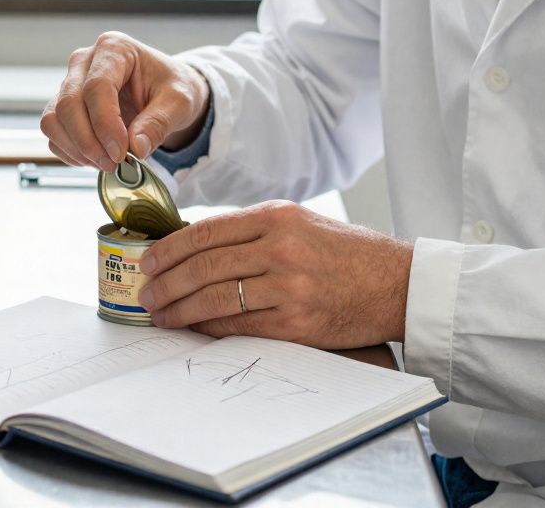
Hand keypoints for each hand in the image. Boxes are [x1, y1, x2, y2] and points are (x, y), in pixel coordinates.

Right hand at [40, 32, 210, 171]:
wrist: (164, 92)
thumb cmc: (171, 88)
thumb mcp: (179, 102)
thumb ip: (159, 123)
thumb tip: (136, 148)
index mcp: (114, 48)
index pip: (97, 86)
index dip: (105, 124)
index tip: (121, 152)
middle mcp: (85, 61)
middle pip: (69, 103)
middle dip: (89, 141)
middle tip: (114, 163)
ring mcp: (69, 83)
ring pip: (54, 119)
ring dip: (77, 149)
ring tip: (106, 163)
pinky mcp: (62, 106)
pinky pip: (53, 133)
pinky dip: (71, 152)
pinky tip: (96, 159)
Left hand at [137, 200, 413, 349]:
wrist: (397, 283)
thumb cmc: (346, 253)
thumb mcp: (300, 221)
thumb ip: (252, 230)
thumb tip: (196, 245)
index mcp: (276, 216)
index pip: (206, 232)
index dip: (169, 249)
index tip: (148, 261)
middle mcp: (280, 248)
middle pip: (203, 266)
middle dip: (166, 282)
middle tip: (146, 293)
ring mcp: (288, 287)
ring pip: (215, 298)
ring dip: (179, 309)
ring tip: (160, 314)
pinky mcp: (297, 322)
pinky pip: (239, 326)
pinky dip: (210, 328)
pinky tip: (194, 328)